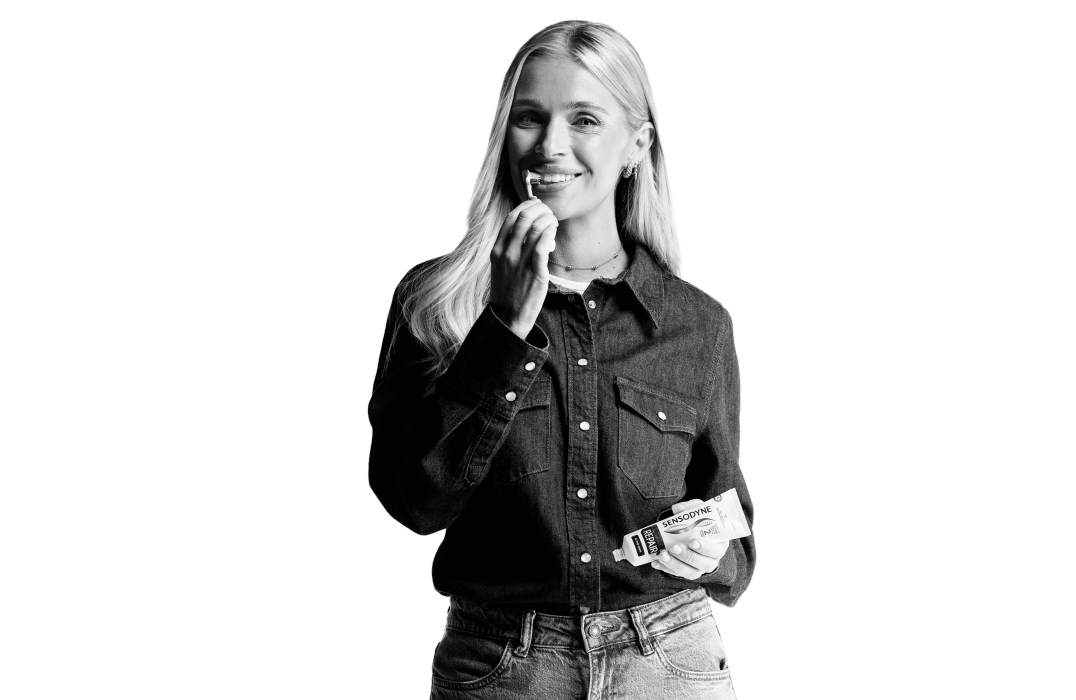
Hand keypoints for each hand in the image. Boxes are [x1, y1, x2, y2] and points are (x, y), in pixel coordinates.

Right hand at [489, 197, 557, 339]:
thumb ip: (509, 246)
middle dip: (540, 209)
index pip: (511, 217)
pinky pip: (542, 247)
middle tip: (549, 213)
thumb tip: (526, 227)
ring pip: (535, 229)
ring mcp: (520, 263)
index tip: (537, 206)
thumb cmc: (508, 289)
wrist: (508, 316)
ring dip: (548, 219)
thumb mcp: (500, 264)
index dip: (527, 206)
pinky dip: (549, 234)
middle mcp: (507, 253)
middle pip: (524, 218)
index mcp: (497, 249)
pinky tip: (553, 232)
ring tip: (553, 222)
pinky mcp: (535, 273)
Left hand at [650, 499, 729, 580]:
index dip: (705, 548)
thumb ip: (691, 508)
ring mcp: (698, 568)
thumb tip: (677, 508)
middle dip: (687, 556)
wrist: (690, 531)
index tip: (692, 542)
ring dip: (675, 564)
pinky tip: (655, 562)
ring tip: (662, 555)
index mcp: (718, 545)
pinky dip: (665, 568)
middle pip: (703, 564)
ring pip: (690, 572)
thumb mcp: (697, 511)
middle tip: (673, 547)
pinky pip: (677, 574)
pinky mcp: (686, 572)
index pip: (716, 550)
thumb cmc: (698, 522)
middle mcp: (711, 560)